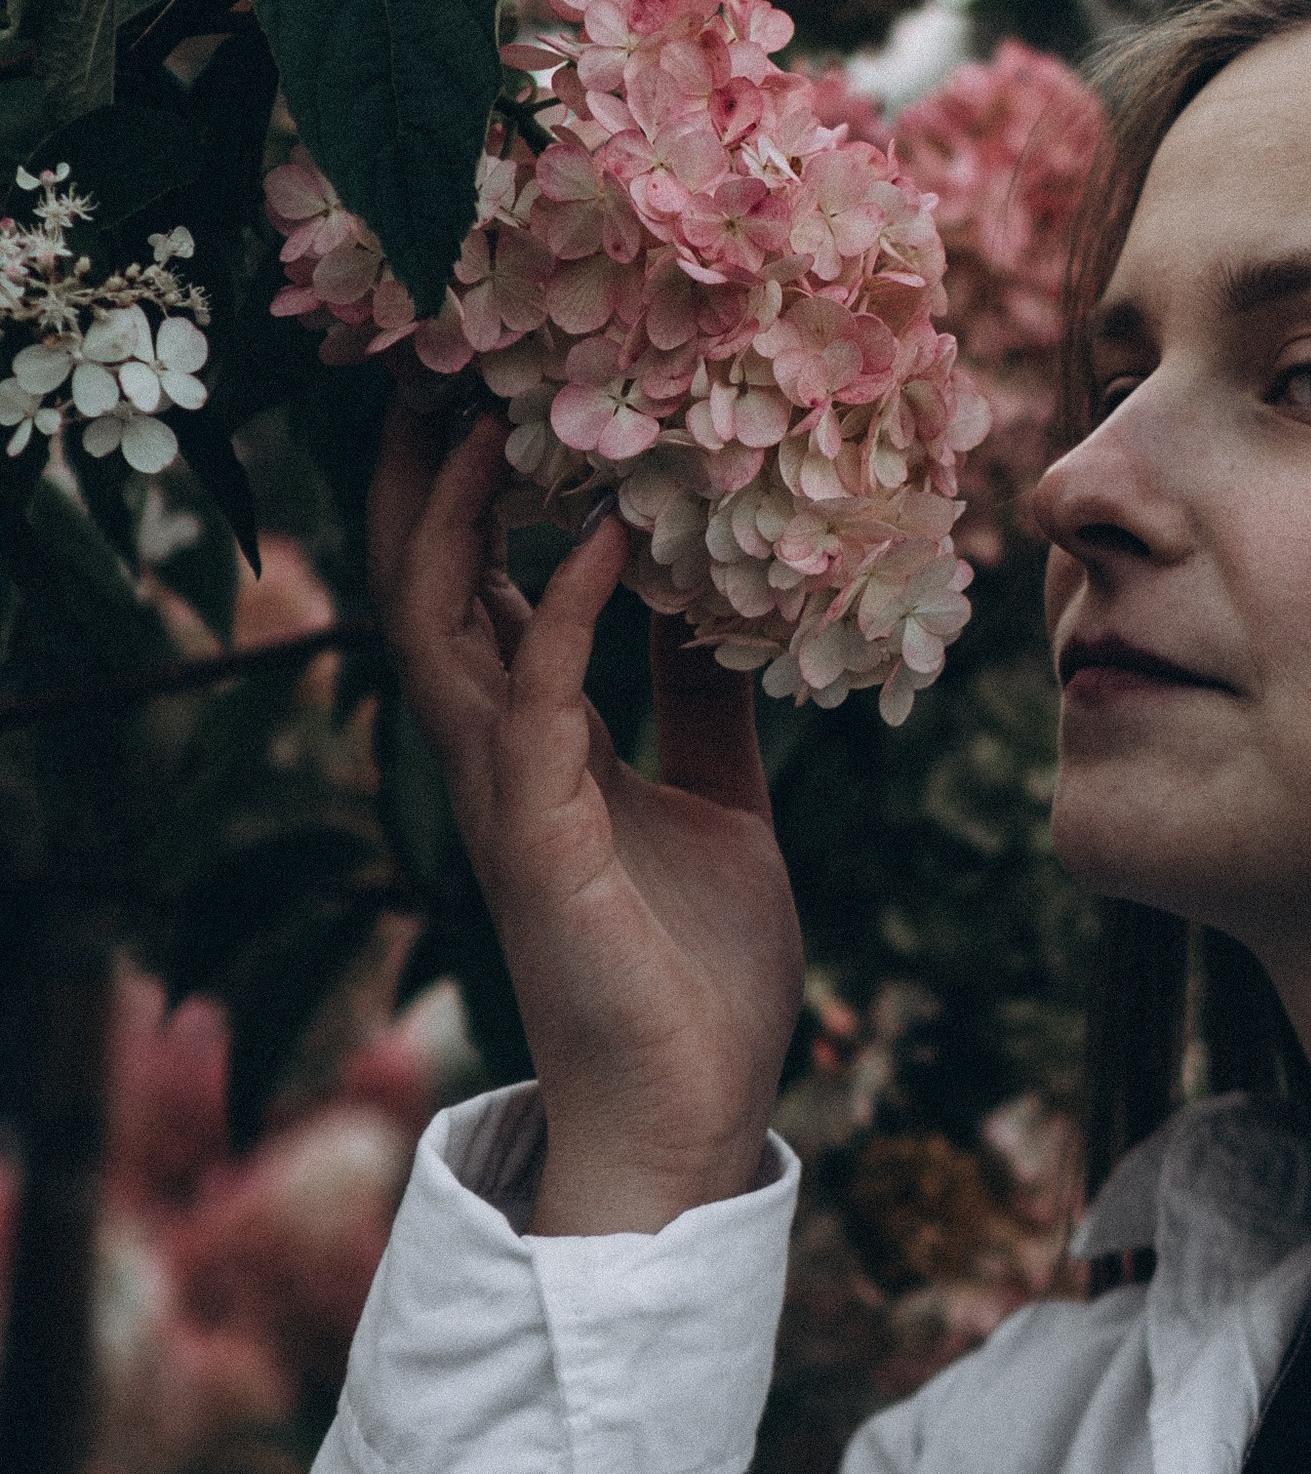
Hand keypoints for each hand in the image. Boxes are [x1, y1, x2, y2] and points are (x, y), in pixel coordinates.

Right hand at [369, 388, 804, 1233]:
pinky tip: (612, 542)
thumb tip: (721, 607)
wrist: (692, 1115)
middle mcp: (500, 759)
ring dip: (462, 520)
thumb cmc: (699, 973)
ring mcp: (507, 800)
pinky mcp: (541, 846)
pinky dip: (563, 617)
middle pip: (423, 586)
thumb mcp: (724, 805)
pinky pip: (534, 708)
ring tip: (493, 412)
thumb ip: (708, 711)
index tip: (496, 380)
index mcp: (538, 745)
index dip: (472, 489)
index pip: (475, 588)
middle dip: (423, 476)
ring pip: (440, 632)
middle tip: (445, 357)